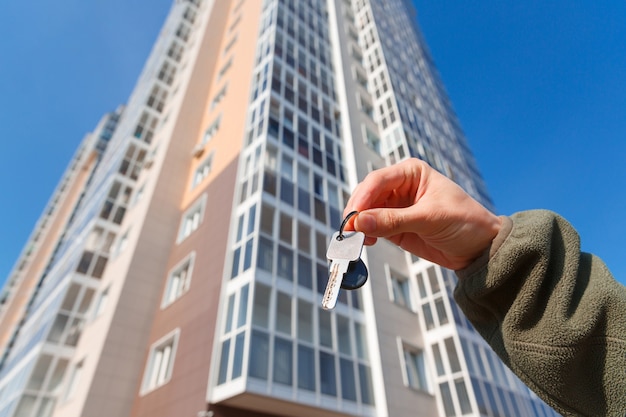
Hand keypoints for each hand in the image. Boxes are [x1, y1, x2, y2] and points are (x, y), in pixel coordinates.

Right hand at [344, 158, 501, 269]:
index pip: (378, 180)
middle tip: (349, 231)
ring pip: (366, 213)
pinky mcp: (394, 226)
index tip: (353, 217)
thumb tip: (360, 223)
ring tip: (355, 240)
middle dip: (357, 213)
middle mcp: (399, 186)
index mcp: (411, 172)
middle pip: (367, 195)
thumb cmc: (465, 222)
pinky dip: (364, 235)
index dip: (362, 198)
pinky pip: (372, 228)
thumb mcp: (430, 219)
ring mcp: (395, 207)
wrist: (480, 248)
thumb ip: (394, 221)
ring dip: (358, 225)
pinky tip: (365, 243)